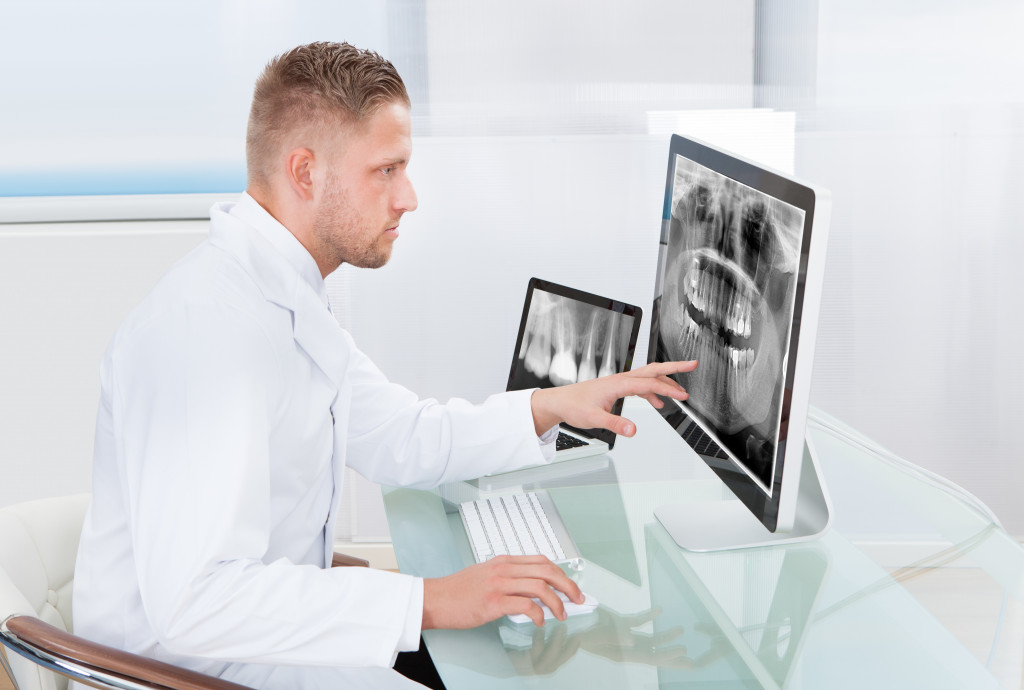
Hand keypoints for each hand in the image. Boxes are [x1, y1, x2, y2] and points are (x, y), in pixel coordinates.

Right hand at [422, 555, 582, 629]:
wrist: (435, 598)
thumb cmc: (457, 590)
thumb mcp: (486, 574)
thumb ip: (507, 577)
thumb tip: (532, 591)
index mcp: (503, 561)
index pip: (541, 561)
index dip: (561, 573)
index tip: (570, 586)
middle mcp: (504, 569)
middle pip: (547, 570)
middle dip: (567, 585)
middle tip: (576, 598)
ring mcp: (499, 584)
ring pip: (540, 587)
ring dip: (556, 602)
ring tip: (561, 614)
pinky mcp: (493, 602)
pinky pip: (525, 606)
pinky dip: (538, 615)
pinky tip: (539, 622)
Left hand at [530, 360, 697, 436]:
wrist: (560, 401)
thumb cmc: (574, 406)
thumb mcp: (595, 419)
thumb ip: (615, 424)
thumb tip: (633, 430)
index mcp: (618, 383)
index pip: (649, 383)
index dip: (667, 388)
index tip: (683, 395)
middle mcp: (621, 379)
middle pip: (653, 369)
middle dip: (674, 367)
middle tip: (693, 364)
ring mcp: (620, 382)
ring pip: (648, 377)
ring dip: (666, 381)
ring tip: (681, 392)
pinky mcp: (617, 388)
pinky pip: (640, 386)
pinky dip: (653, 392)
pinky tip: (658, 403)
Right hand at [578, 607, 692, 668]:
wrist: (567, 621)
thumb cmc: (577, 631)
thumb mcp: (594, 635)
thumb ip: (614, 637)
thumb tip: (633, 641)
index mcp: (621, 651)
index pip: (649, 657)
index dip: (667, 657)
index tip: (682, 654)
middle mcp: (625, 645)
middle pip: (653, 653)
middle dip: (671, 656)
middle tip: (690, 662)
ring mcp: (622, 634)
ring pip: (648, 638)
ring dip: (664, 636)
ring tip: (680, 632)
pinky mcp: (618, 622)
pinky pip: (637, 621)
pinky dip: (649, 616)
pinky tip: (659, 611)